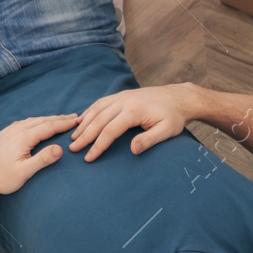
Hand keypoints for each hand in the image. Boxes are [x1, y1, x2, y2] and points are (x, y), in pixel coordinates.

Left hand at [0, 114, 79, 197]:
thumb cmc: (2, 178)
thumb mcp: (25, 172)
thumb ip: (43, 159)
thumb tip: (60, 149)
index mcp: (24, 137)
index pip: (49, 127)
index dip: (64, 123)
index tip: (77, 120)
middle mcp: (16, 130)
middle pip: (42, 121)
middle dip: (58, 119)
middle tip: (73, 116)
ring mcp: (7, 131)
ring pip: (31, 120)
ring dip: (46, 119)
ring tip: (58, 119)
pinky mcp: (2, 135)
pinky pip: (21, 123)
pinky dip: (33, 121)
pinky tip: (34, 123)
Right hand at [69, 84, 192, 160]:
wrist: (179, 97)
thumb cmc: (174, 117)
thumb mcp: (167, 131)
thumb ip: (149, 140)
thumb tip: (132, 150)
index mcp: (133, 111)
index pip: (109, 131)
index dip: (97, 146)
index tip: (88, 158)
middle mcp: (124, 101)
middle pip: (98, 120)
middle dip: (84, 136)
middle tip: (73, 149)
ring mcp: (122, 96)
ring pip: (97, 109)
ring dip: (84, 123)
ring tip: (73, 137)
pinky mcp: (122, 95)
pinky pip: (101, 103)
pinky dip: (89, 111)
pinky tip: (81, 120)